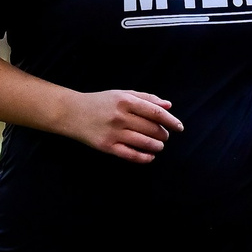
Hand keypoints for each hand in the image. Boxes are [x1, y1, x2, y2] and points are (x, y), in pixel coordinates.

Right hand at [60, 89, 181, 162]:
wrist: (71, 112)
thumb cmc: (99, 102)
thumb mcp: (121, 94)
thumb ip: (145, 98)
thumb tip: (168, 105)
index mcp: (125, 101)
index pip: (155, 112)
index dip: (171, 120)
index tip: (179, 127)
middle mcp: (120, 116)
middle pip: (151, 128)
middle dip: (163, 134)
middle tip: (165, 136)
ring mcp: (113, 132)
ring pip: (144, 142)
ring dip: (157, 146)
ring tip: (159, 145)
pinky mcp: (106, 146)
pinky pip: (130, 155)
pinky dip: (144, 158)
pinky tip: (150, 157)